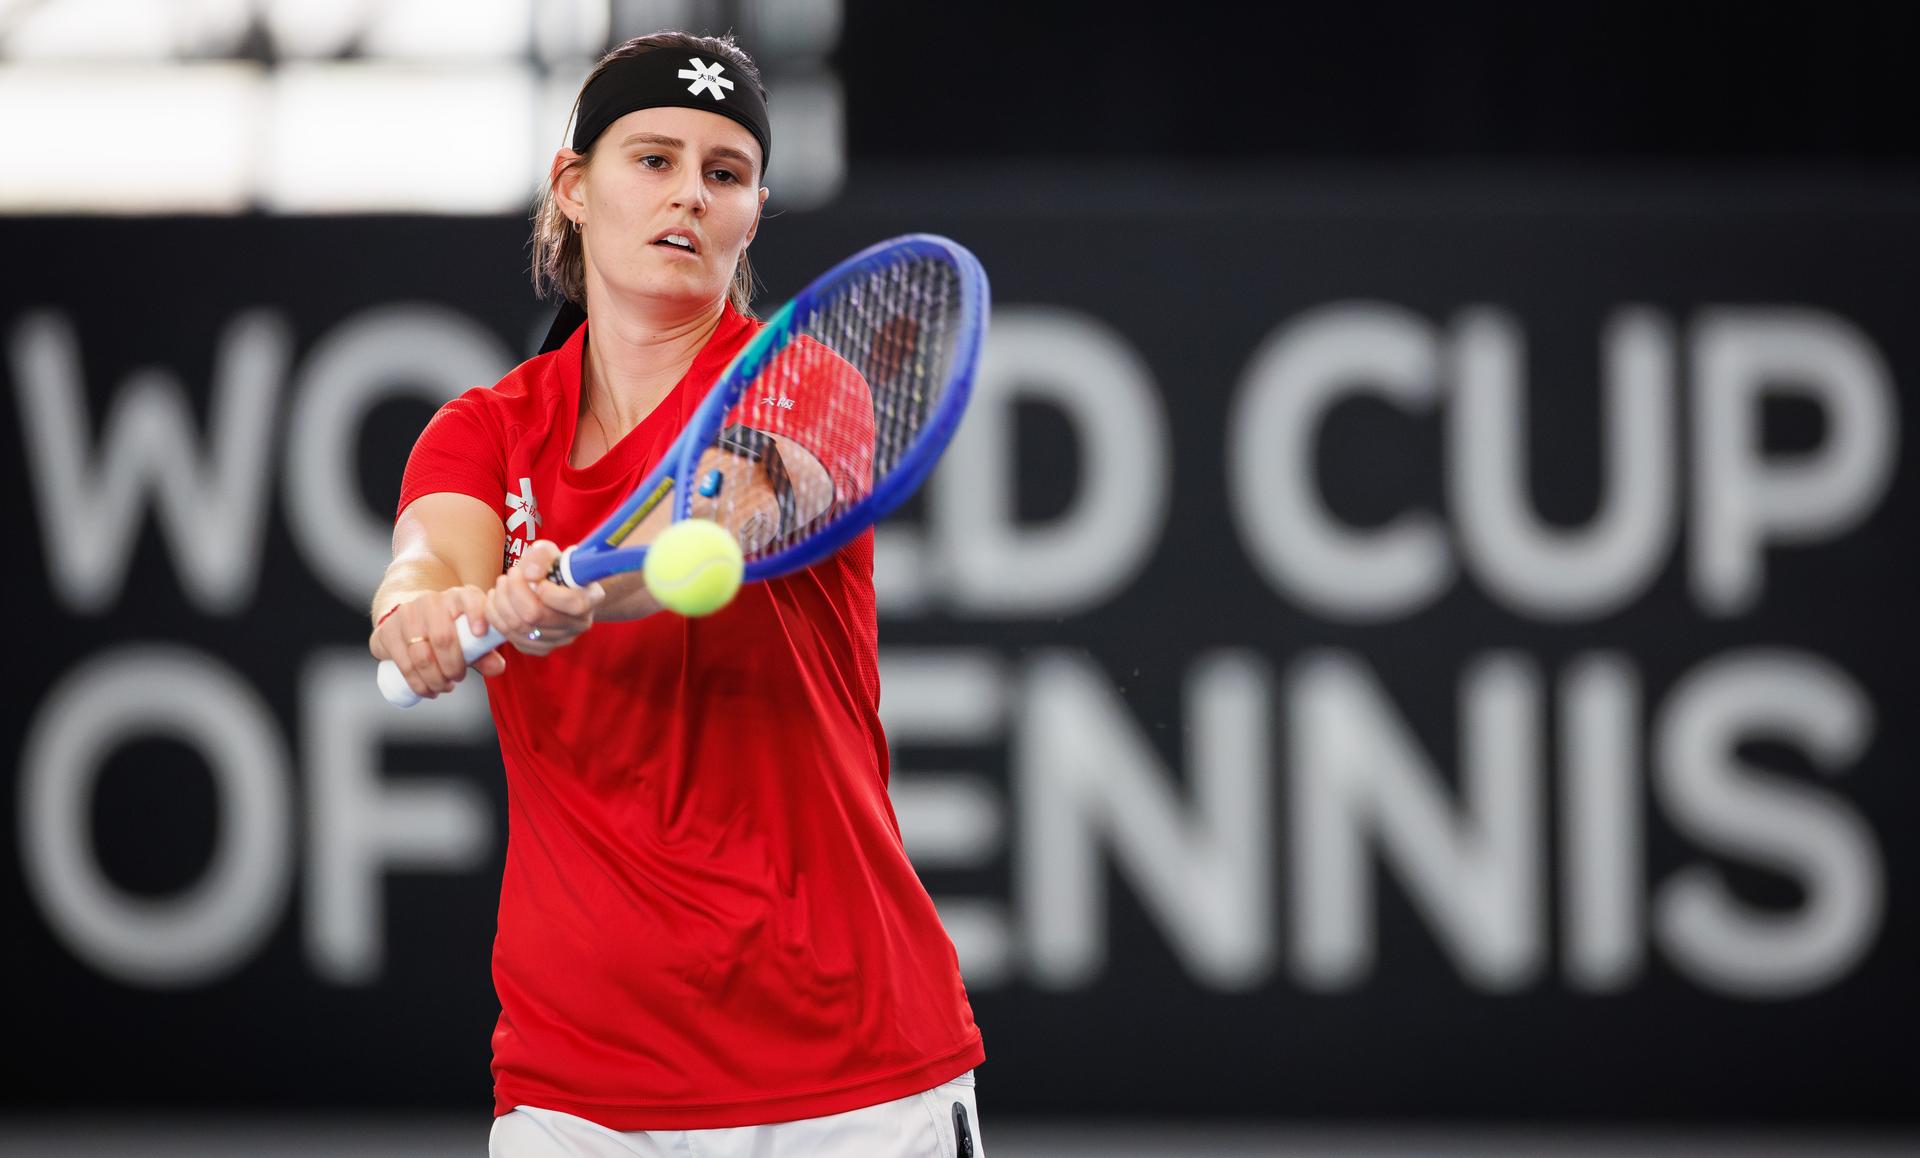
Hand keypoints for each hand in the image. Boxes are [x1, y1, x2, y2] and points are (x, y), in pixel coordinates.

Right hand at [368, 584, 502, 700]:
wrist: (410, 620)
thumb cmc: (448, 630)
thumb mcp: (469, 636)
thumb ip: (485, 651)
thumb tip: (497, 668)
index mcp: (458, 597)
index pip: (469, 599)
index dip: (476, 615)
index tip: (480, 634)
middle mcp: (431, 602)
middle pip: (443, 638)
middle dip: (453, 667)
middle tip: (458, 678)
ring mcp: (407, 615)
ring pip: (422, 656)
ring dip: (435, 680)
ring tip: (444, 687)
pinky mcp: (388, 631)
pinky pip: (404, 663)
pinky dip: (417, 683)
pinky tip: (426, 690)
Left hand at [486, 540, 605, 655]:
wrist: (553, 587)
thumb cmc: (553, 567)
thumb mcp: (549, 552)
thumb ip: (540, 556)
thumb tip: (530, 575)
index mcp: (591, 598)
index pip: (574, 604)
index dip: (549, 592)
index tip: (533, 577)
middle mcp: (579, 623)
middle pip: (537, 616)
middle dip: (515, 592)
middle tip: (509, 575)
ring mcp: (561, 639)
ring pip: (520, 628)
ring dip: (502, 602)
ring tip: (501, 584)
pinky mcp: (541, 648)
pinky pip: (512, 637)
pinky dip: (497, 617)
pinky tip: (498, 601)